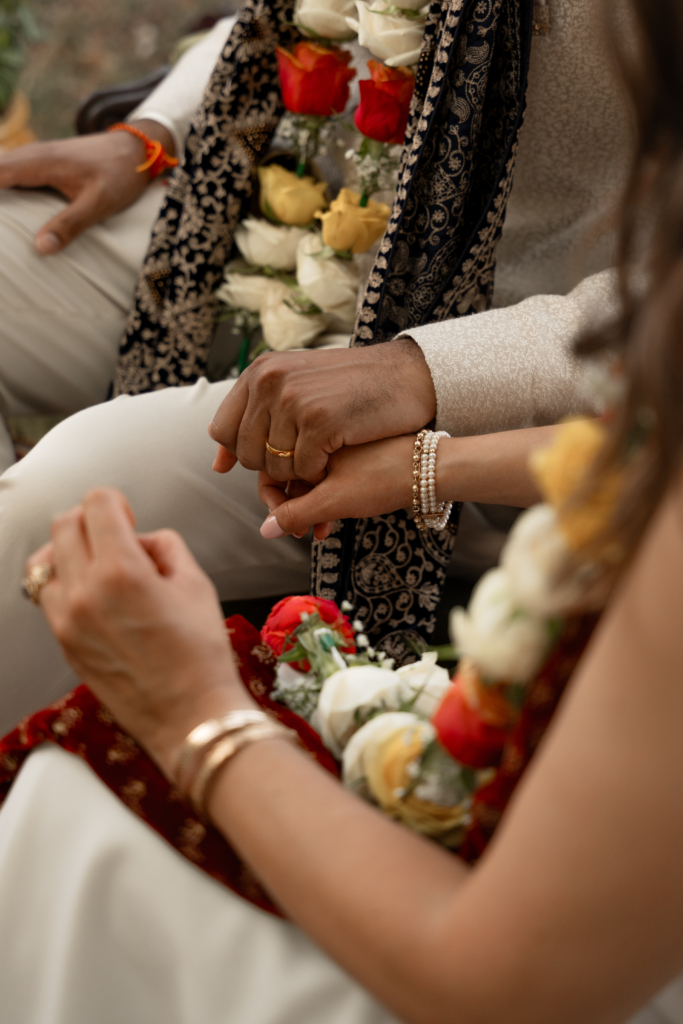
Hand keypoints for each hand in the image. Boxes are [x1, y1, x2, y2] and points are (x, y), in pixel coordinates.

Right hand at [0, 119, 173, 254]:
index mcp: (38, 162)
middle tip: (0, 231)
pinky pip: (12, 174)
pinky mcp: (42, 163)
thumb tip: (40, 248)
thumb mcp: (98, 203)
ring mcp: (35, 157)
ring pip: (1, 171)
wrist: (136, 149)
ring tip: (3, 223)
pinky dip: (5, 186)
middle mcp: (30, 155)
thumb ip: (69, 225)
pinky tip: (9, 208)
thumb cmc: (118, 174)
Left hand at [26, 487, 254, 777]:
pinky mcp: (64, 644)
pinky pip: (48, 598)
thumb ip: (164, 546)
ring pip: (45, 561)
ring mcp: (68, 621)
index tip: (127, 516)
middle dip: (91, 521)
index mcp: (121, 571)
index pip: (96, 504)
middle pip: (64, 526)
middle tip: (115, 535)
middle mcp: (85, 592)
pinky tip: (95, 596)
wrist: (191, 716)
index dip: (115, 502)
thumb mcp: (197, 583)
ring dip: (70, 553)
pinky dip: (65, 585)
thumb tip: (141, 541)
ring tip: (99, 566)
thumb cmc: (201, 656)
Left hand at [210, 338, 435, 484]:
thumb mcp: (298, 387)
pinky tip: (336, 459)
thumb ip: (257, 418)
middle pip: (246, 454)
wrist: (407, 376)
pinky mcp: (320, 421)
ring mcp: (294, 399)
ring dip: (298, 473)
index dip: (242, 454)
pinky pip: (303, 470)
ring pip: (274, 466)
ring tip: (322, 456)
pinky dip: (319, 475)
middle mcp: (270, 380)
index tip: (268, 460)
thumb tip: (217, 465)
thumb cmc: (354, 386)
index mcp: (260, 370)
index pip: (223, 431)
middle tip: (304, 458)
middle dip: (273, 467)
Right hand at [257, 434, 414, 540]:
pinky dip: (327, 497)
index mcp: (309, 436)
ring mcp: (338, 447)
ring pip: (310, 478)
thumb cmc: (384, 478)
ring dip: (310, 506)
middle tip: (302, 531)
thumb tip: (266, 530)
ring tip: (321, 529)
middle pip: (290, 474)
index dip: (272, 498)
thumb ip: (295, 514)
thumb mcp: (333, 501)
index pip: (271, 466)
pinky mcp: (354, 456)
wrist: (431, 469)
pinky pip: (329, 476)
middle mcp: (321, 437)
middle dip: (292, 506)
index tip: (282, 522)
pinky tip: (336, 517)